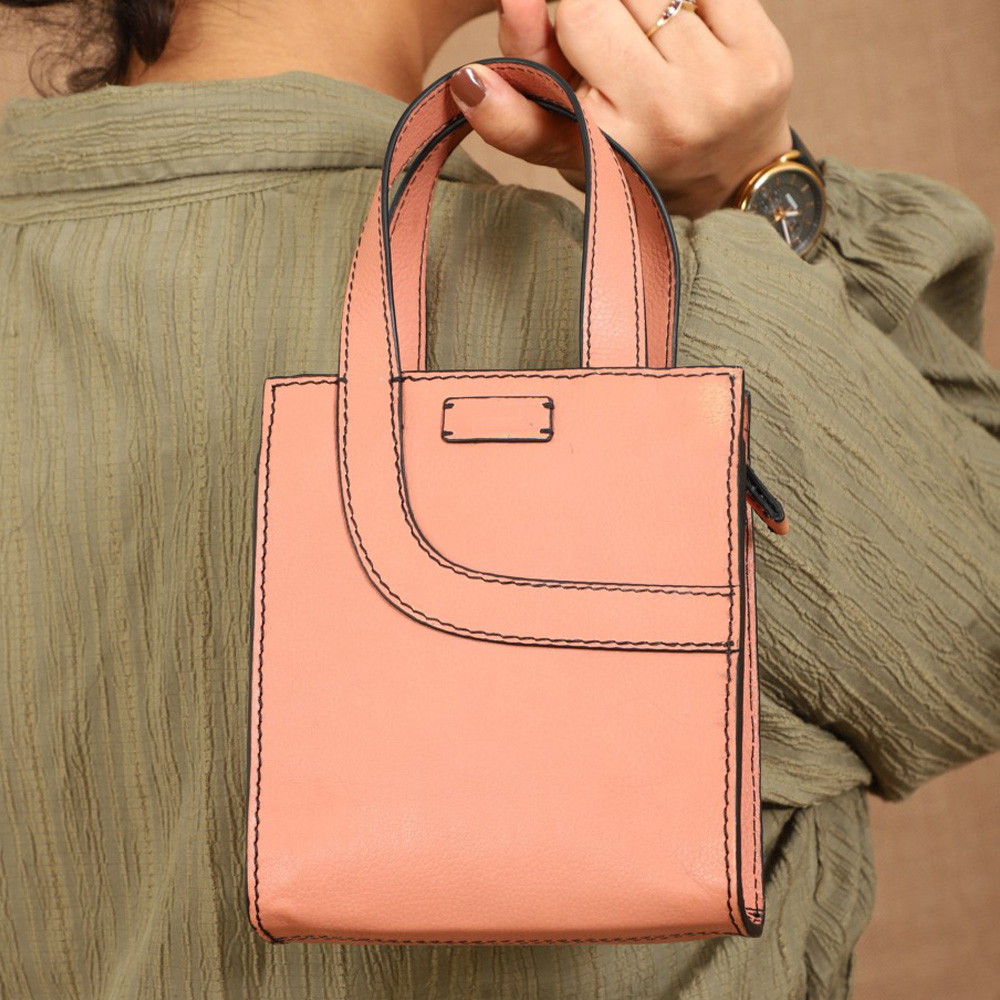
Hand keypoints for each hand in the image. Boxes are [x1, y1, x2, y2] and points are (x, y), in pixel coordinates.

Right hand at [447, 0, 793, 217]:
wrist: (725, 174)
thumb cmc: (630, 151)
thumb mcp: (562, 139)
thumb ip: (516, 96)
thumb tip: (478, 60)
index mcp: (610, 138)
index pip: (571, 15)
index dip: (553, 5)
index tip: (534, 5)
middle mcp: (669, 115)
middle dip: (601, 7)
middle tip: (613, 47)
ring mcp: (723, 84)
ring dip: (642, 4)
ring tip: (647, 45)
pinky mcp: (765, 56)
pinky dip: (689, 0)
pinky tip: (686, 32)